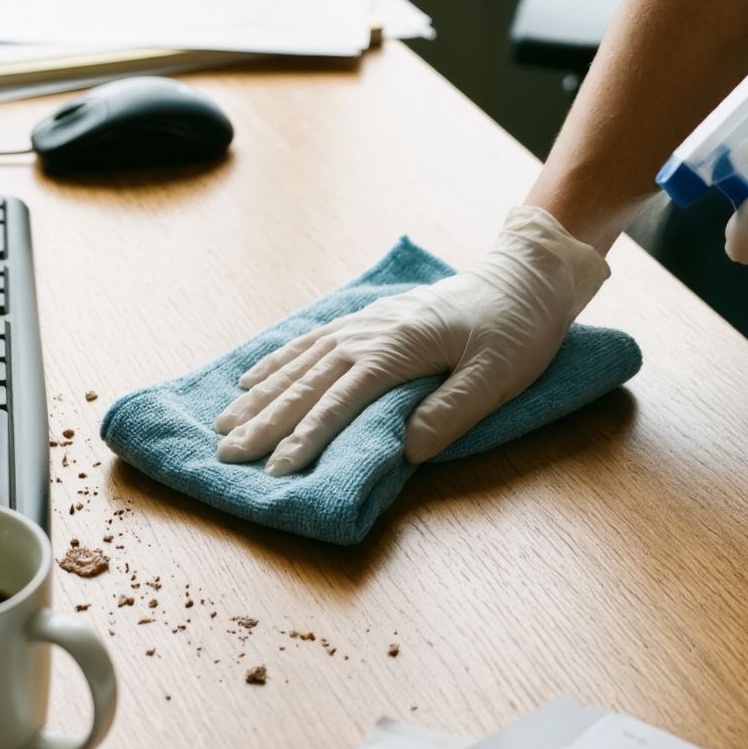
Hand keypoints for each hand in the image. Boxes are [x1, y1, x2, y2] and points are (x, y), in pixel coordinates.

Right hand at [214, 206, 610, 474]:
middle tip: (228, 454)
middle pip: (308, 382)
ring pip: (300, 362)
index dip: (308, 436)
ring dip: (261, 395)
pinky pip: (311, 341)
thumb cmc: (516, 330)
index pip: (341, 399)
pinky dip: (278, 361)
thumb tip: (407, 448)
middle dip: (266, 421)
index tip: (279, 469)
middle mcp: (369, 332)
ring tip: (224, 423)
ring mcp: (365, 323)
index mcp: (398, 348)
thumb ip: (452, 410)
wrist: (523, 278)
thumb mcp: (499, 375)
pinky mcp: (368, 320)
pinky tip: (253, 378)